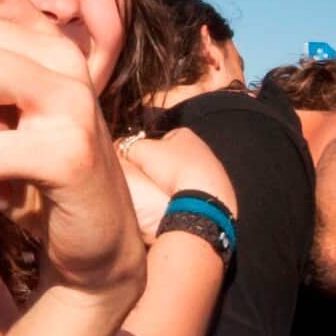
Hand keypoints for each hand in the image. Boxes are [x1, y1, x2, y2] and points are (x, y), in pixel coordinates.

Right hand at [120, 128, 235, 243]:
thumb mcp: (141, 152)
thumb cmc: (173, 171)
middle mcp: (201, 149)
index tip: (139, 162)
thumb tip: (119, 147)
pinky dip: (184, 195)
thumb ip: (127, 146)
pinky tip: (178, 201)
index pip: (159, 137)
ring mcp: (212, 170)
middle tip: (148, 178)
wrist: (203, 200)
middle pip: (171, 157)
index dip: (145, 149)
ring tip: (163, 192)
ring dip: (172, 182)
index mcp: (184, 134)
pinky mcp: (216, 190)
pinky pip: (193, 190)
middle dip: (159, 166)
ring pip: (182, 175)